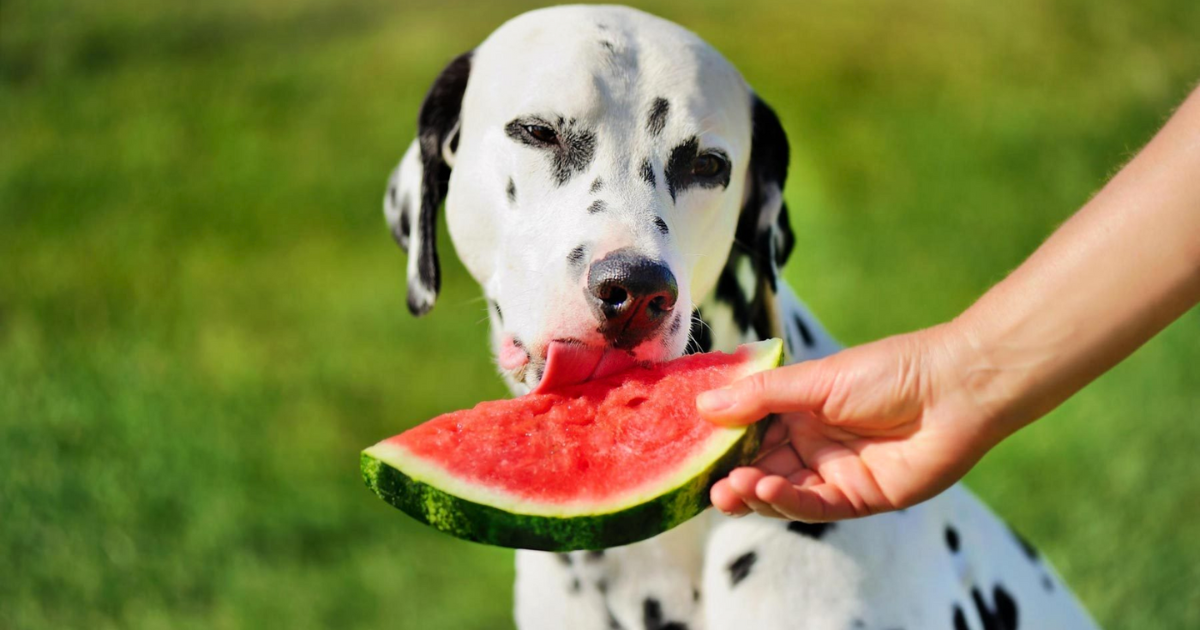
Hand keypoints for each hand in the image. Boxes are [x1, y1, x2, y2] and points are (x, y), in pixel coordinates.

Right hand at [698, 324, 1003, 521]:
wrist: (956, 389)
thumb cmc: (889, 371)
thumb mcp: (815, 379)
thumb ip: (760, 396)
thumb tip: (704, 403)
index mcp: (800, 410)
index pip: (749, 432)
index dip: (720, 444)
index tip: (689, 450)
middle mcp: (813, 444)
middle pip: (760, 468)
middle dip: (731, 478)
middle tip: (707, 485)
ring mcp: (835, 473)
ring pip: (782, 492)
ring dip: (753, 492)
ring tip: (731, 488)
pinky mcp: (859, 498)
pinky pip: (814, 506)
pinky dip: (786, 501)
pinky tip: (764, 490)